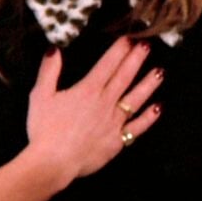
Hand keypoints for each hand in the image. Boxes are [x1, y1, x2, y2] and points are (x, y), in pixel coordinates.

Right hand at [26, 37, 162, 182]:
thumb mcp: (40, 96)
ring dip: (149, 84)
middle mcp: (105, 103)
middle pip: (125, 77)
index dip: (120, 49)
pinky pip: (137, 127)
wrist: (53, 163)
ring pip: (136, 99)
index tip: (130, 38)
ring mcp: (114, 122)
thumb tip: (54, 49)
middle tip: (148, 45)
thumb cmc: (45, 129)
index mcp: (88, 90)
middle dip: (137, 59)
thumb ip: (49, 71)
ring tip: (160, 71)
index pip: (108, 64)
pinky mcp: (117, 141)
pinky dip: (149, 117)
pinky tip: (158, 108)